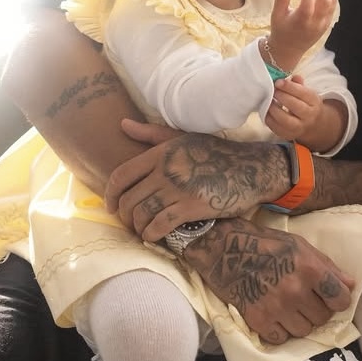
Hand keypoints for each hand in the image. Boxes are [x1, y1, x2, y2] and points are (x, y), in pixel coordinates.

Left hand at [105, 119, 289, 240]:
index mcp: (161, 153)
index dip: (110, 194)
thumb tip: (122, 124)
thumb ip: (152, 134)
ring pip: (142, 214)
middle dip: (125, 215)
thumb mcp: (184, 138)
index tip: (112, 206)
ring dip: (137, 227)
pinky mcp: (193, 207)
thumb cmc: (217, 154)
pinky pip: (160, 225)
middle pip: (129, 198)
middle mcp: (167, 170)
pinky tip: (153, 236)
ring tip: (142, 230)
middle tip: (129, 222)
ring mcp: (180, 189)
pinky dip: (152, 234)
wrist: (251, 169)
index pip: (122, 175)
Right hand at [185, 217, 354, 343]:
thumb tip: (350, 285)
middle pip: (322, 318)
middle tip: (307, 301)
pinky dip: (280, 331)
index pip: (340, 299)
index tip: (333, 299)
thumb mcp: (301, 246)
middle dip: (318, 311)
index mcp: (310, 269)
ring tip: (290, 309)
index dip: (339, 300)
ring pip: (304, 331)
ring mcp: (276, 307)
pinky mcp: (258, 320)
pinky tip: (275, 316)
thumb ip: (328, 267)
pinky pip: (281, 338)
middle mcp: (295, 290)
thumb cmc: (267, 244)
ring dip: (300, 322)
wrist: (225, 249)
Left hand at [265, 76, 324, 139]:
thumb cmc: (305, 104)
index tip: (278, 82)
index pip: (303, 93)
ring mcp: (299, 128)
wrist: (311, 124)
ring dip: (273, 109)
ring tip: (268, 100)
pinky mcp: (288, 135)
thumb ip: (298, 85)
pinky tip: (266, 110)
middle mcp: (309, 116)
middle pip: (295, 106)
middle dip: (281, 97)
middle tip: (272, 91)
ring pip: (285, 119)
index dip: (289, 87)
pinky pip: (276, 128)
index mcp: (314, 102)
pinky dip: (268, 118)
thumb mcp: (306, 93)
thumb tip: (294, 77)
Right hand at [268, 0, 336, 71]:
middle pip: (326, 2)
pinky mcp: (328, 22)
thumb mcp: (277, 14)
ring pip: (332, 2)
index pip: (308, 6)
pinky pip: (333, 5)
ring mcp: (324, 23)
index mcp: (301, 23)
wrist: (290, 49)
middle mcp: (315, 24)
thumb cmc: (281, 30)